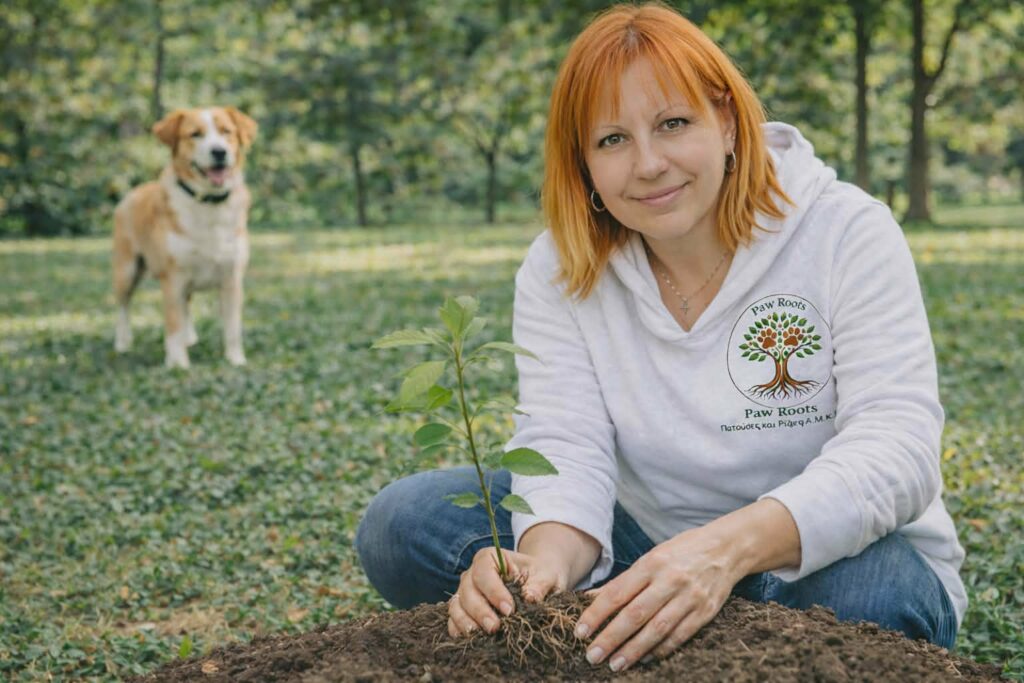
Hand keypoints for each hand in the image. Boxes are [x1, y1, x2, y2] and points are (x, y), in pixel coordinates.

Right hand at [447, 546, 568, 637]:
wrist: (536, 582)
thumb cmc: (539, 575)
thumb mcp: (546, 576)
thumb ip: (539, 585)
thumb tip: (530, 598)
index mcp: (490, 558)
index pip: (483, 571)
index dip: (493, 591)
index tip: (509, 610)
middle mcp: (472, 573)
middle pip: (467, 590)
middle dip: (480, 611)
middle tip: (495, 628)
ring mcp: (465, 592)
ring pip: (456, 606)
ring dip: (466, 622)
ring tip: (481, 636)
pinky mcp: (463, 610)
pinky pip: (453, 621)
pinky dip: (458, 631)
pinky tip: (471, 641)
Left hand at [574, 526, 742, 671]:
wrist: (727, 548)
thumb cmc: (681, 551)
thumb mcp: (651, 557)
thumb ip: (624, 581)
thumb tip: (591, 599)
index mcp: (651, 563)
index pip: (617, 592)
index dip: (596, 614)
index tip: (580, 632)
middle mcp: (670, 580)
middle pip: (635, 614)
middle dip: (611, 638)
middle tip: (593, 656)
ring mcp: (689, 597)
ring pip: (657, 629)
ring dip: (634, 650)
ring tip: (615, 664)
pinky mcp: (705, 612)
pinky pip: (679, 636)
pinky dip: (660, 650)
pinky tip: (644, 659)